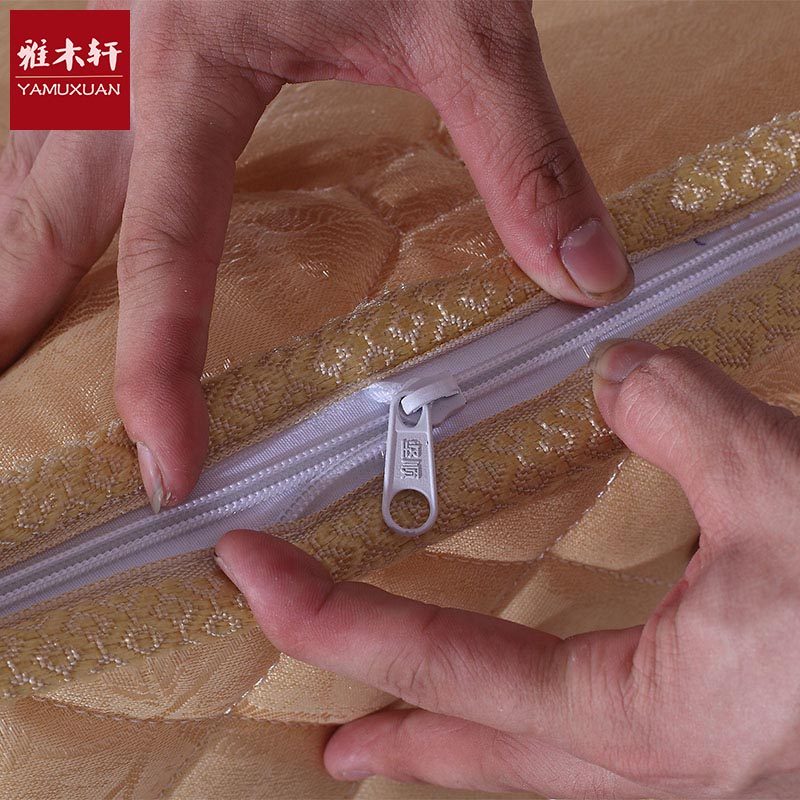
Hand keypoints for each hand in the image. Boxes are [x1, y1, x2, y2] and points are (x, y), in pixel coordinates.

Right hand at [0, 0, 632, 510]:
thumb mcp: (461, 11)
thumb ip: (521, 152)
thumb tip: (584, 275)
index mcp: (190, 61)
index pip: (165, 254)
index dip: (158, 369)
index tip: (166, 461)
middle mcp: (116, 48)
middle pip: (40, 214)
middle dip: (13, 315)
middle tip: (0, 397)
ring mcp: (96, 19)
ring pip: (20, 158)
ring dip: (9, 250)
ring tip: (4, 332)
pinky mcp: (110, 7)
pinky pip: (43, 109)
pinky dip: (28, 178)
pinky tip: (36, 208)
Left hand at [215, 339, 799, 798]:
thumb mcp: (793, 491)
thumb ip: (686, 419)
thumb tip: (616, 367)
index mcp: (647, 713)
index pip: (437, 663)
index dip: (327, 615)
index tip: (249, 571)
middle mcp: (655, 763)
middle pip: (473, 748)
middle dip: (386, 730)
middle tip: (319, 729)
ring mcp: (688, 769)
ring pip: (531, 764)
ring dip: (454, 744)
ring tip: (387, 739)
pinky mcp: (719, 746)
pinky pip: (590, 746)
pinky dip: (530, 728)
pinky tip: (534, 705)